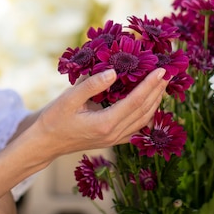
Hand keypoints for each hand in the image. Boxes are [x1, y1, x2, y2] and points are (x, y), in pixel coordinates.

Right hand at [35, 68, 167, 155]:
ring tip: (162, 84)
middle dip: (158, 91)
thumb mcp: (69, 98)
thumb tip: (115, 72)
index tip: (161, 70)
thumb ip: (92, 85)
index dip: (150, 85)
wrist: (46, 143)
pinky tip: (150, 102)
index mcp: (105, 123)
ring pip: (144, 120)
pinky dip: (147, 113)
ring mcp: (115, 139)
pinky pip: (137, 127)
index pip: (136, 101)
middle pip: (144, 111)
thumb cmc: (54, 119)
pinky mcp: (113, 139)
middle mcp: (114, 134)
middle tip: (167, 73)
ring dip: (155, 102)